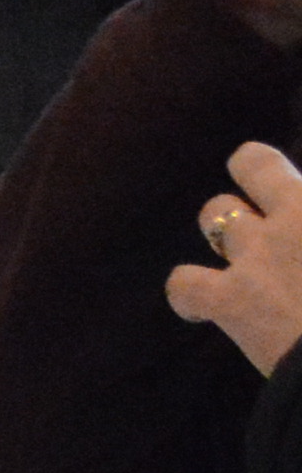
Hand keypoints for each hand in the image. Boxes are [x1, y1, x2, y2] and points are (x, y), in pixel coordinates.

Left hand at [169, 140, 301, 369]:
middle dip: (259, 176)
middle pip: (254, 162)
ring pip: (215, 213)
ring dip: (227, 229)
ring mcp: (260, 253)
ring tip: (247, 259)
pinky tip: (205, 311)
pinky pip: (182, 284)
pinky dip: (189, 295)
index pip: (287, 171)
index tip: (296, 208)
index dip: (295, 192)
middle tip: (278, 209)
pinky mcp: (231, 299)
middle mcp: (300, 213)